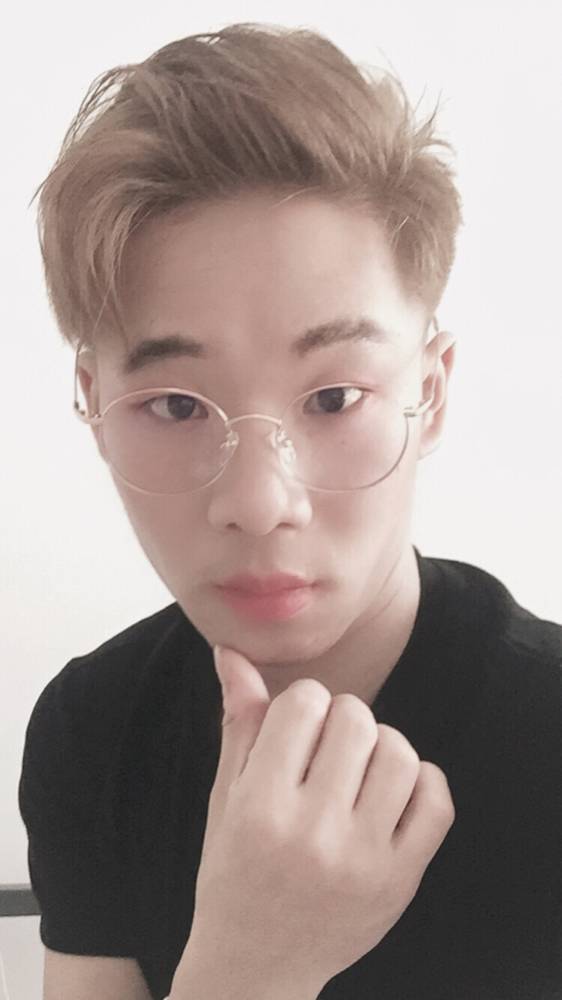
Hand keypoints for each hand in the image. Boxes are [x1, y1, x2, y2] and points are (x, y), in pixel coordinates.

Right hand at [184, 645, 454, 993]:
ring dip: (382, 746)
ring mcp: (363, 860)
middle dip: (343, 719)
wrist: (258, 964)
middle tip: (328, 749)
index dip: (303, 703)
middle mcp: (313, 833)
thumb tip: (231, 652)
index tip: (297, 728)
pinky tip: (392, 793)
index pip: (304, 702)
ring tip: (360, 769)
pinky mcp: (400, 881)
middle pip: (356, 718)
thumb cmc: (234, 869)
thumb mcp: (226, 796)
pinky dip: (421, 782)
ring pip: (399, 753)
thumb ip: (238, 722)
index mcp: (260, 806)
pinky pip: (436, 800)